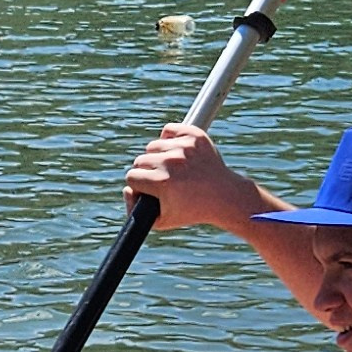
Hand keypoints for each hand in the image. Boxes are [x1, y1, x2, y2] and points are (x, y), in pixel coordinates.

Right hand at [123, 122, 258, 231]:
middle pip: (141, 160)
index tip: (149, 190)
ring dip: (158, 156)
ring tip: (171, 168)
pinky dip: (170, 138)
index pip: (132, 177)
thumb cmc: (191, 210)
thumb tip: (127, 188)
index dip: (139, 185)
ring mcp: (184, 147)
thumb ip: (134, 209)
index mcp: (162, 183)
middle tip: (163, 180)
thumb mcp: (161, 221)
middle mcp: (172, 162)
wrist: (225, 196)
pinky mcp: (195, 136)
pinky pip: (169, 130)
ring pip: (153, 146)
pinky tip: (177, 152)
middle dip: (148, 172)